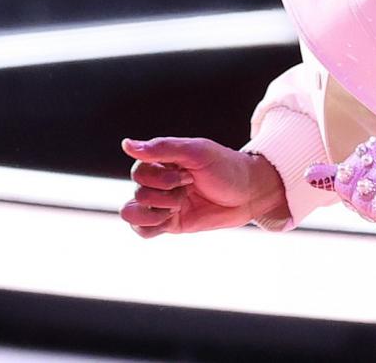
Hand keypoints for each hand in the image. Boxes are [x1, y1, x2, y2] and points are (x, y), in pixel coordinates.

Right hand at [119, 137, 284, 237]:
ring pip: (132, 213)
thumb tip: (126, 144)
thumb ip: (162, 148)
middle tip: (189, 189)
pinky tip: (170, 219)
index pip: (138, 171)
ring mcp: (163, 204)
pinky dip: (150, 227)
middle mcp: (159, 182)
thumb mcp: (197, 152)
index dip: (159, 178)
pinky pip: (142, 231)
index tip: (188, 175)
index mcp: (162, 161)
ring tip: (178, 208)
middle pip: (137, 192)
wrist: (249, 192)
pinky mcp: (170, 224)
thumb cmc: (226, 166)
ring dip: (154, 213)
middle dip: (165, 194)